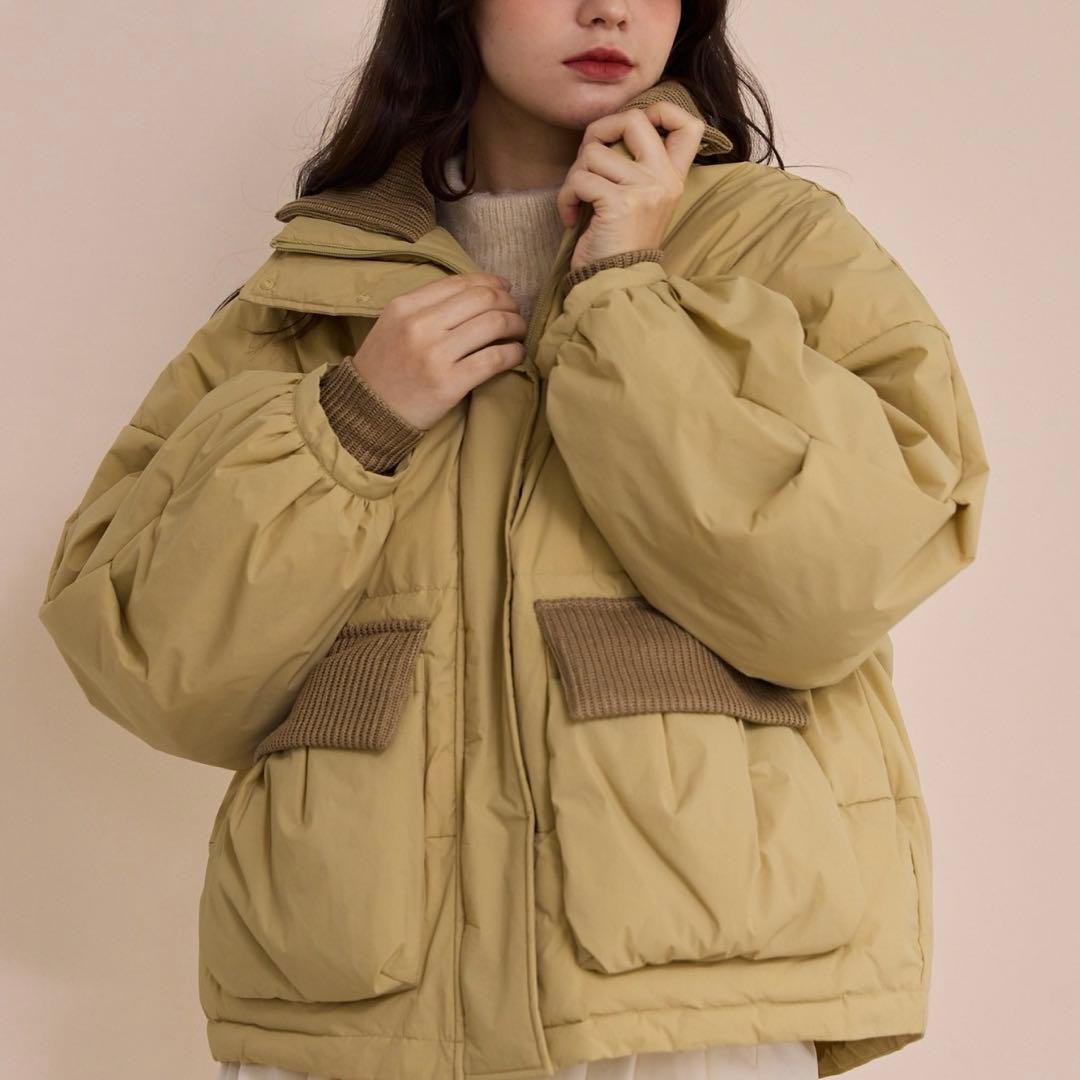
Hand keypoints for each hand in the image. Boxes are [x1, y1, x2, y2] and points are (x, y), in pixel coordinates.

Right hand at [348, 272, 526, 429]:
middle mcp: (420, 326)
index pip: (459, 282)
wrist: (367, 411)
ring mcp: (435, 355)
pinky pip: (495, 358)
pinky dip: (514, 353)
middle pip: (482, 299)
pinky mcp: (449, 383)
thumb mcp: (394, 325)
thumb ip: (426, 306)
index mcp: (405, 307)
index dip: (491, 282)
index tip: (505, 289)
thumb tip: (477, 292)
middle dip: (509, 303)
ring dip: (516, 326)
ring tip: (519, 333)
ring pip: (494, 324)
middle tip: (516, 313)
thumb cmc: (385, 368)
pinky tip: (517, 355)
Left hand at [556, 101, 704, 274]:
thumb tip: (609, 129)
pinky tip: (572, 217)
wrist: (616, 285)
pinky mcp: (619, 203)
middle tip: (587, 161)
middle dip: (598, 132)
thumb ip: (637, 168)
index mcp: (673, 178)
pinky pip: (580, 179)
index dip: (660, 110)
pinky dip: (566, 197)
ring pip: (593, 152)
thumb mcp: (640, 203)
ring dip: (574, 176)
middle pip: (633, 119)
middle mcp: (663, 180)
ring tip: (578, 202)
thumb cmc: (619, 245)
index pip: (689, 124)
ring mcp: (644, 190)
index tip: (630, 130)